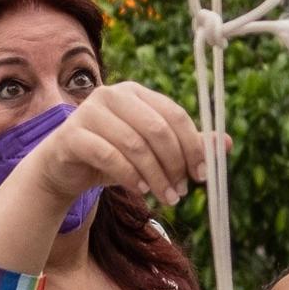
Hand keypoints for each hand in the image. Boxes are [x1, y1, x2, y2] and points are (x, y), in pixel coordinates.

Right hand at [31, 81, 214, 208]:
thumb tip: (226, 144)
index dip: (193, 145)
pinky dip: (129, 175)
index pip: (174, 115)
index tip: (201, 175)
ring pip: (135, 144)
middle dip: (174, 163)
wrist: (62, 168)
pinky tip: (139, 190)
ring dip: (155, 175)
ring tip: (165, 197)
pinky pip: (109, 155)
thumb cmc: (110, 156)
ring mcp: (88, 113)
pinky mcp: (72, 135)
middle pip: (156, 129)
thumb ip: (184, 144)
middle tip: (181, 191)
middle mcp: (111, 95)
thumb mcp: (150, 151)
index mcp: (135, 92)